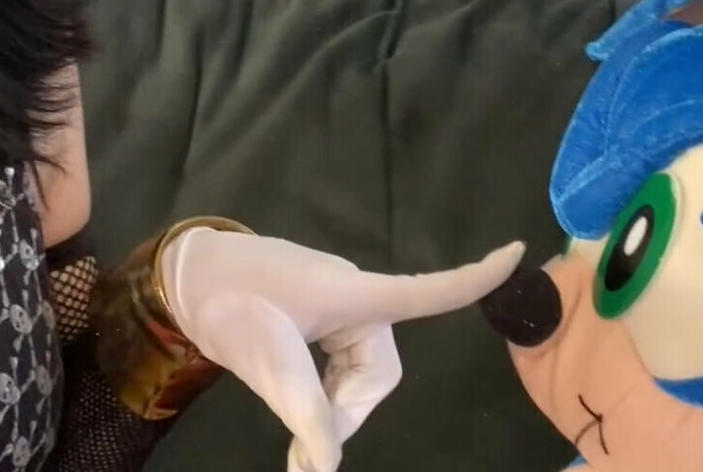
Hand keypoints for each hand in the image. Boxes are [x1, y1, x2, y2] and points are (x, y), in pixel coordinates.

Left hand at [161, 228, 526, 471]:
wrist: (185, 274)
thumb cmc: (229, 302)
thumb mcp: (266, 359)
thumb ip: (304, 410)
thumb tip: (329, 465)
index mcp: (355, 294)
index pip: (426, 290)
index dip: (474, 279)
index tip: (517, 252)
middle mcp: (356, 298)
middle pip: (381, 369)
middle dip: (349, 411)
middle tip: (302, 448)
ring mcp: (338, 309)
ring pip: (362, 374)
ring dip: (334, 407)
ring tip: (293, 435)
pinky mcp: (320, 318)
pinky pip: (341, 364)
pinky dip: (326, 394)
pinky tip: (296, 405)